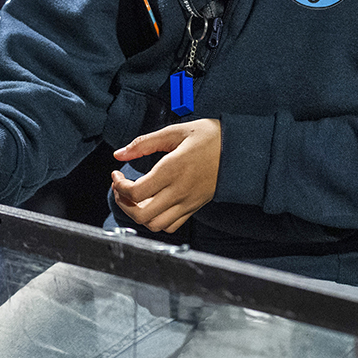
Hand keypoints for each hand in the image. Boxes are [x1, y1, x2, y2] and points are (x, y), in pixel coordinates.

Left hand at [110, 118, 221, 232]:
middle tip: (120, 188)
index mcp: (172, 170)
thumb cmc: (211, 137)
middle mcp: (180, 191)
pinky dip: (156, 220)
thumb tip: (120, 153)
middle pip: (141, 214)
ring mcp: (188, 202)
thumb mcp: (176, 131)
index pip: (136, 192)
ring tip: (134, 198)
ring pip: (155, 224)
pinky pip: (171, 226)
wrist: (241, 150)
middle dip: (123, 203)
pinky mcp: (194, 207)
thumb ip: (144, 143)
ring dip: (138, 214)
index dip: (119, 186)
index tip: (117, 174)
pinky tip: (152, 203)